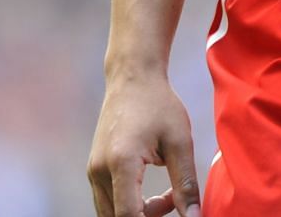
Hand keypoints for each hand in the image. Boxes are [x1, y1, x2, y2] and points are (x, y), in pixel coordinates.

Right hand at [87, 73, 202, 216]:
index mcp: (121, 162)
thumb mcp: (180, 142)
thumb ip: (186, 184)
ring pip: (111, 213)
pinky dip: (129, 203)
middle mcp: (100, 169)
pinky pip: (108, 201)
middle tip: (173, 199)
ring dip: (138, 213)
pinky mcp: (94, 168)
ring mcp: (93, 169)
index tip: (173, 212)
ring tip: (167, 194)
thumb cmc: (158, 104)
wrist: (132, 76)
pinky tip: (149, 186)